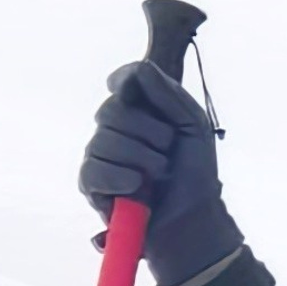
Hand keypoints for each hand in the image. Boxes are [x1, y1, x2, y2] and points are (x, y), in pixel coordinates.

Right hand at [80, 61, 238, 284]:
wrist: (193, 217)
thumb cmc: (195, 172)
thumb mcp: (192, 125)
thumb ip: (168, 93)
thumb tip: (139, 68)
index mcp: (140, 110)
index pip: (123, 82)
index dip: (129, 85)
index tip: (148, 100)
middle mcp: (115, 128)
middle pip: (112, 110)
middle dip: (149, 133)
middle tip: (168, 152)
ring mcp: (100, 154)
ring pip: (103, 140)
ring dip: (142, 161)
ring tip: (157, 176)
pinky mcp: (91, 184)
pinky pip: (94, 170)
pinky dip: (121, 179)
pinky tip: (136, 189)